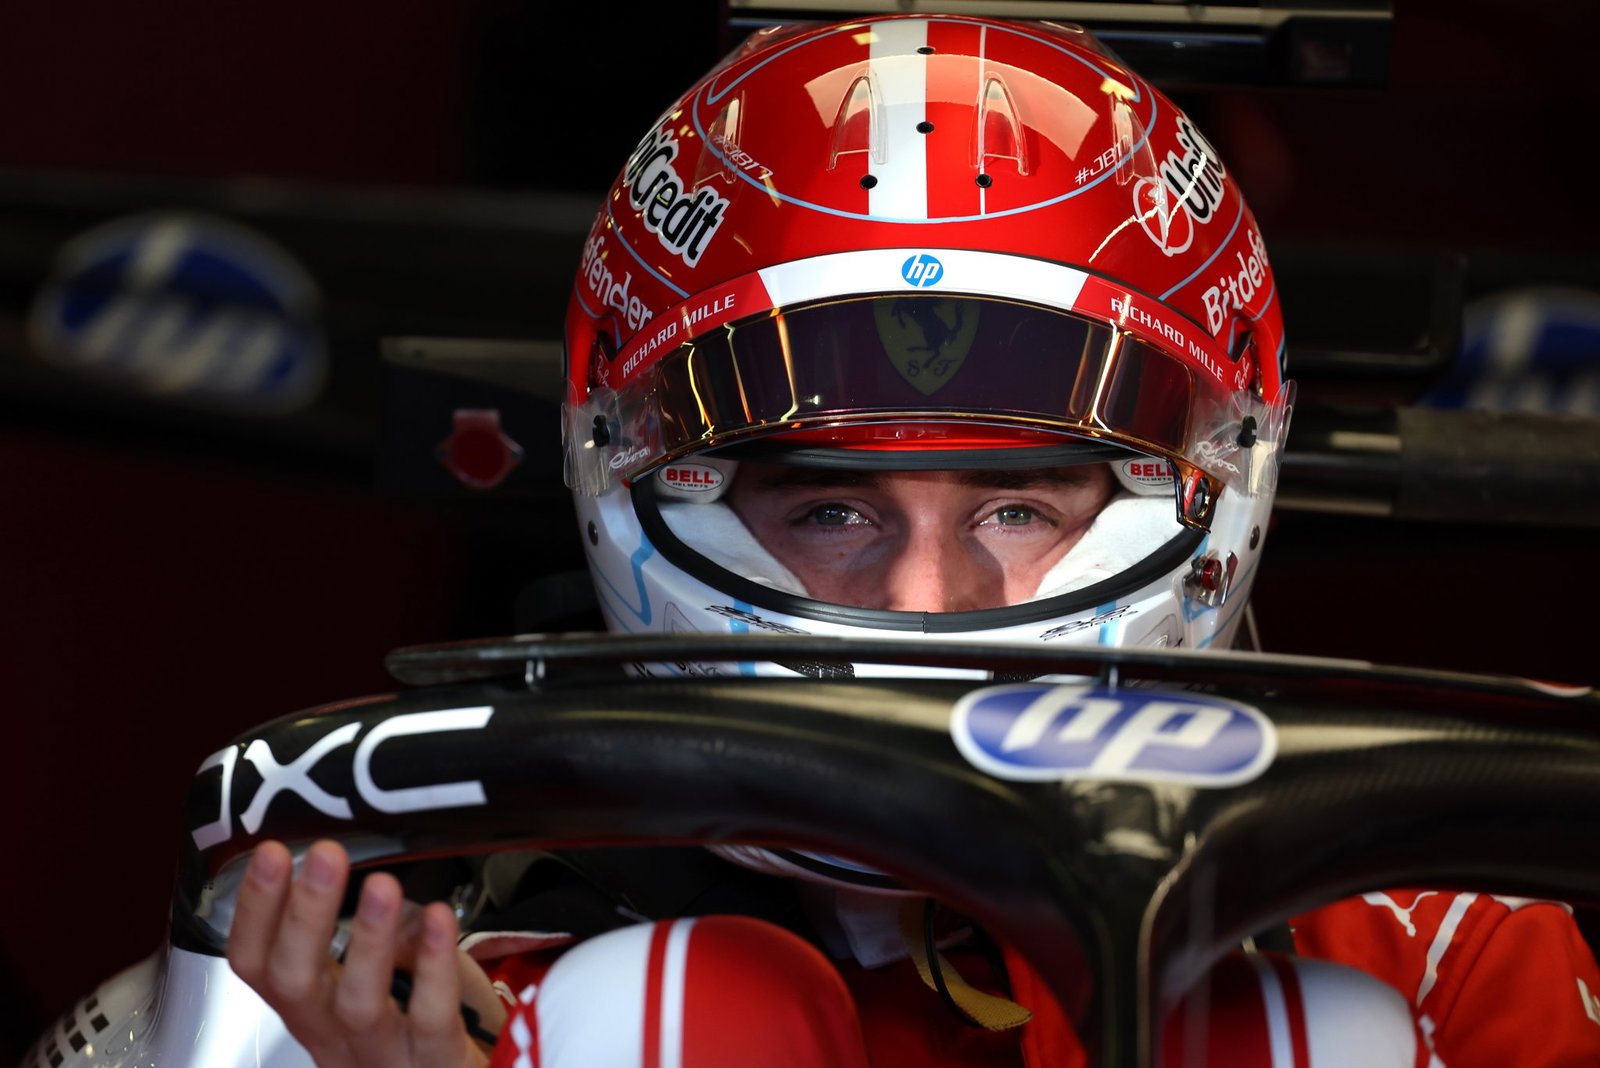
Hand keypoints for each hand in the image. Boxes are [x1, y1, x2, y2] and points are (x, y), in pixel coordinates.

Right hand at [227, 839, 506, 1066]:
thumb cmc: (424, 1023)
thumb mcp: (388, 970)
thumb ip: (374, 928)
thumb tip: (370, 870)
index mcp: (314, 1011)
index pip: (259, 967)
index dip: (256, 913)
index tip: (269, 854)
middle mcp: (335, 1039)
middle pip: (296, 985)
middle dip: (303, 916)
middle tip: (321, 855)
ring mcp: (384, 1058)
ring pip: (358, 1006)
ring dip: (368, 941)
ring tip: (380, 884)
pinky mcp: (438, 1065)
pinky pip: (431, 1019)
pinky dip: (436, 968)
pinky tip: (439, 920)